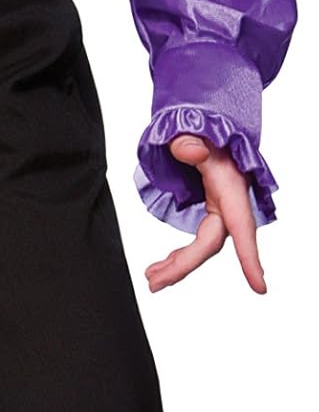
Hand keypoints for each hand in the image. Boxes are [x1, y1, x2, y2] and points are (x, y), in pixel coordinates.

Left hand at [144, 134, 266, 294]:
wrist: (208, 126)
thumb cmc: (207, 131)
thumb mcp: (198, 133)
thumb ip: (190, 142)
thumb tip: (186, 148)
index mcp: (231, 188)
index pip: (242, 228)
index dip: (250, 259)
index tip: (259, 286)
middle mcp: (228, 203)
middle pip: (210, 244)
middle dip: (183, 267)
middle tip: (154, 282)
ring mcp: (220, 209)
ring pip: (201, 247)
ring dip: (177, 265)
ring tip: (152, 277)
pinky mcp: (209, 211)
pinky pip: (196, 241)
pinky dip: (180, 256)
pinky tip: (162, 265)